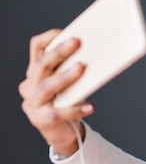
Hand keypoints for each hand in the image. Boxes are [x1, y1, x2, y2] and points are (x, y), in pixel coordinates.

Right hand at [19, 29, 93, 156]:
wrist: (64, 132)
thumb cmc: (68, 102)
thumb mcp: (70, 83)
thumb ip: (75, 69)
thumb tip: (98, 53)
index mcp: (36, 71)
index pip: (36, 48)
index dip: (49, 38)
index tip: (67, 31)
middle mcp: (29, 85)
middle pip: (42, 65)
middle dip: (59, 52)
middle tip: (77, 43)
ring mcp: (32, 103)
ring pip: (46, 87)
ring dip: (64, 76)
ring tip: (81, 68)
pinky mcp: (40, 120)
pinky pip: (58, 113)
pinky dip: (75, 109)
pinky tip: (91, 106)